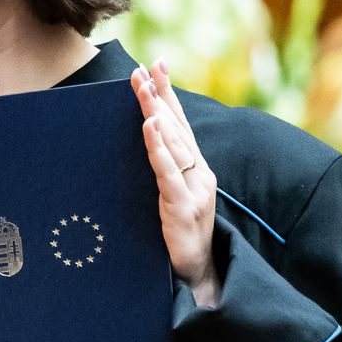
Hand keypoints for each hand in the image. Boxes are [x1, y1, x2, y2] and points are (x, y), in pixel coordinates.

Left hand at [132, 60, 218, 306]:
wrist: (196, 276)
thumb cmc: (178, 236)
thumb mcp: (170, 197)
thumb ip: (162, 171)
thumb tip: (141, 143)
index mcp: (197, 169)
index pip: (181, 123)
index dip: (170, 94)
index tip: (157, 65)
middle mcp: (200, 174)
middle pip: (177, 126)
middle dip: (161, 94)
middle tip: (146, 66)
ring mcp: (195, 190)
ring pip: (174, 143)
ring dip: (156, 111)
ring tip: (143, 87)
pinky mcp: (183, 208)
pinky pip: (168, 171)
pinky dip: (158, 147)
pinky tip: (150, 126)